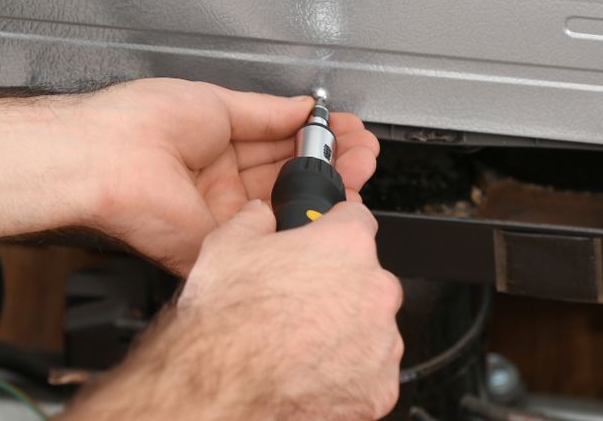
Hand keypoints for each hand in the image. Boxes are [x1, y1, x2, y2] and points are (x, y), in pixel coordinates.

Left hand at [68, 79, 378, 273]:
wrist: (106, 158)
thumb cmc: (138, 124)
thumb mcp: (215, 104)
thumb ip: (265, 112)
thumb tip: (300, 107)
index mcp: (213, 145)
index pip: (274, 142)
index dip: (312, 135)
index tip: (341, 128)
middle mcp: (218, 183)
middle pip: (286, 173)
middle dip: (329, 157)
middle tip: (360, 147)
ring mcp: (220, 216)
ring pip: (284, 203)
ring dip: (325, 182)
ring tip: (358, 160)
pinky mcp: (219, 246)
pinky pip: (269, 234)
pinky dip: (304, 215)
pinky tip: (331, 194)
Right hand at [69, 200, 403, 420]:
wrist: (221, 387)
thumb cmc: (227, 319)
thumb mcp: (227, 243)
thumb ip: (256, 218)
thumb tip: (261, 214)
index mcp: (345, 245)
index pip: (356, 219)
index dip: (332, 228)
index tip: (322, 239)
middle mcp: (374, 290)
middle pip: (365, 277)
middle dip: (338, 285)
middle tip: (299, 300)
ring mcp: (381, 343)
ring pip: (370, 327)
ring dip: (344, 330)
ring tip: (299, 341)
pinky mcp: (378, 388)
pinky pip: (368, 373)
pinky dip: (346, 373)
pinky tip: (309, 371)